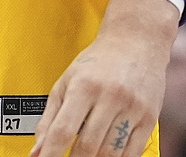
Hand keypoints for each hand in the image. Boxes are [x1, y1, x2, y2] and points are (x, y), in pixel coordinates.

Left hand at [30, 0, 177, 156]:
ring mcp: (132, 107)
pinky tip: (106, 156)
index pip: (63, 130)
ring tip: (86, 156)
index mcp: (84, 86)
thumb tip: (36, 152)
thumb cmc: (98, 62)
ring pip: (110, 154)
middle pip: (87, 146)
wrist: (136, 40)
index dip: (51, 154)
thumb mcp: (67, 82)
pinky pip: (132, 153)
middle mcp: (109, 95)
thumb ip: (49, 119)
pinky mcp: (149, 117)